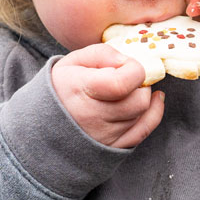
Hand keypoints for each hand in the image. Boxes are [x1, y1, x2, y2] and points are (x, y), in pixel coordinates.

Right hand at [51, 44, 165, 147]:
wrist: (45, 122)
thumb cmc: (63, 86)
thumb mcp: (73, 61)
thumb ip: (102, 54)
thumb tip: (127, 61)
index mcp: (81, 90)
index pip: (122, 83)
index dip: (133, 69)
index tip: (127, 65)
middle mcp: (93, 117)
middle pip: (138, 100)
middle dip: (140, 84)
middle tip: (129, 77)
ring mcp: (104, 135)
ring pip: (142, 113)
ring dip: (140, 97)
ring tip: (126, 90)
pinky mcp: (113, 146)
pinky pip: (144, 130)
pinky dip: (153, 113)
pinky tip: (153, 100)